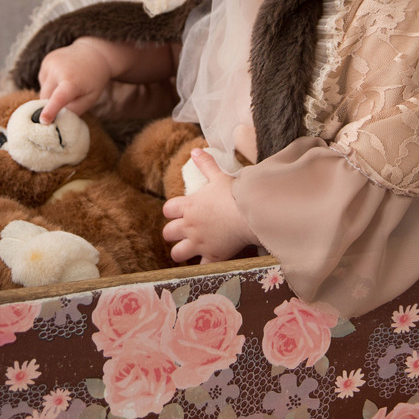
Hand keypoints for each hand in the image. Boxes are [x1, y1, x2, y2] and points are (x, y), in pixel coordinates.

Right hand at [37, 39, 114, 122]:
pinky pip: (42, 81)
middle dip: (51, 105)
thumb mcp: (89, 98)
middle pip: (45, 98)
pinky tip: (61, 78)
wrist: (93, 53)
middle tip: (65, 102)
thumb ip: (73, 110)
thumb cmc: (93, 81)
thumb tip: (55, 118)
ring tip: (66, 85)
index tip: (43, 120)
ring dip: (51, 94)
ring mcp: (50, 63)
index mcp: (72, 81)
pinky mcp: (45, 61)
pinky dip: (50, 84)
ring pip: (42, 90)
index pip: (59, 98)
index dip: (50, 110)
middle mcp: (58, 70)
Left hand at [162, 149, 257, 263]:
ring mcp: (199, 243)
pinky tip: (209, 263)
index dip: (172, 211)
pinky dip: (203, 267)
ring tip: (191, 249)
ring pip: (177, 254)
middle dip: (174, 233)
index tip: (180, 211)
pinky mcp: (212, 256)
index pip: (167, 210)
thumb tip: (195, 150)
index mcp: (189, 206)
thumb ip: (205, 164)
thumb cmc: (235, 194)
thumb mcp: (219, 176)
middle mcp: (189, 225)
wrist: (251, 213)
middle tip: (185, 231)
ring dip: (182, 252)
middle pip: (167, 233)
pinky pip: (200, 268)